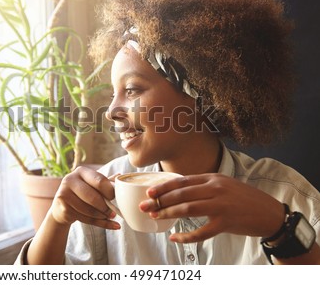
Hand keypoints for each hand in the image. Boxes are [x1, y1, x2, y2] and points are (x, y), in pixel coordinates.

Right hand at [50, 166, 119, 229]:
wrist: (62, 207)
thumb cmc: (82, 194)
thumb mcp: (92, 185)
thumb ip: (105, 182)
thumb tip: (120, 176)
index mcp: (81, 171)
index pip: (100, 181)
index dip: (110, 191)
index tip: (114, 198)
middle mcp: (70, 179)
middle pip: (94, 197)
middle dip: (106, 207)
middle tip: (113, 212)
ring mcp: (64, 194)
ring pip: (89, 210)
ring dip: (102, 216)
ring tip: (107, 216)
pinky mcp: (63, 208)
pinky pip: (85, 219)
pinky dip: (99, 223)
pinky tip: (106, 223)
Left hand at [139, 173, 285, 242]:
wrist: (270, 213)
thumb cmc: (244, 198)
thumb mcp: (224, 184)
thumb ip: (204, 185)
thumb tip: (178, 190)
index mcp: (213, 178)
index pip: (183, 181)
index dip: (164, 186)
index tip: (148, 191)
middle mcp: (216, 189)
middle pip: (182, 193)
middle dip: (160, 199)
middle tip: (145, 205)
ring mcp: (221, 205)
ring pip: (188, 208)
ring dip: (168, 213)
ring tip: (154, 217)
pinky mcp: (226, 222)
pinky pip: (201, 231)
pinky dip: (186, 236)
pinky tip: (175, 237)